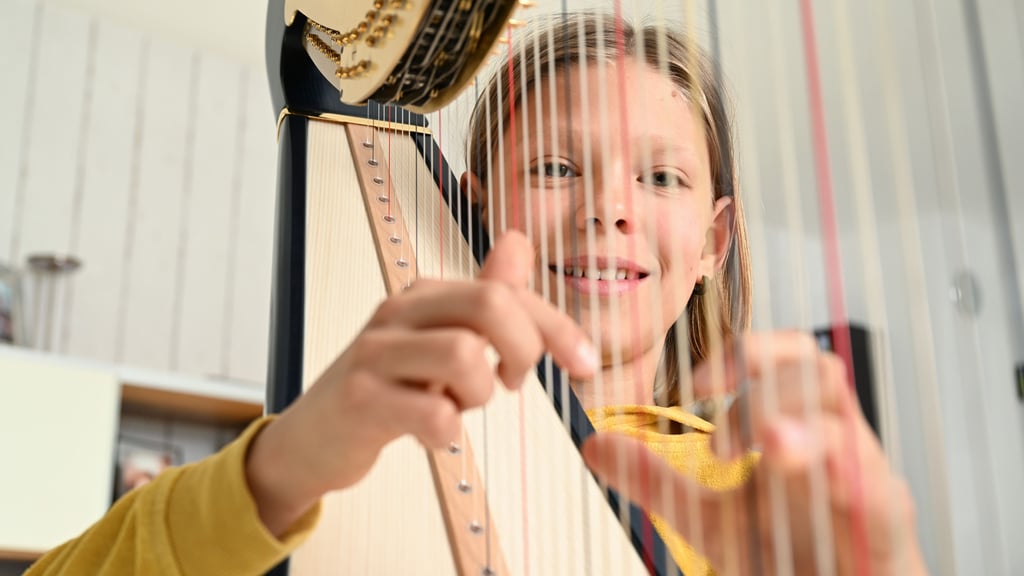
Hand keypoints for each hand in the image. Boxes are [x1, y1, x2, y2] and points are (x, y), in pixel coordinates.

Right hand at [246, 231, 597, 535]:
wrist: (312, 437)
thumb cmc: (384, 387)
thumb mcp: (436, 338)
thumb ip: (483, 296)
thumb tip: (519, 242)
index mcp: (424, 295)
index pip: (506, 290)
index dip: (556, 326)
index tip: (585, 363)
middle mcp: (398, 312)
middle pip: (491, 305)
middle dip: (523, 349)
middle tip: (510, 383)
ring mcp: (374, 353)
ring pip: (465, 357)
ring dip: (477, 395)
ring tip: (455, 405)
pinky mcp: (360, 399)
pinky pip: (434, 415)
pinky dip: (446, 434)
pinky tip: (429, 433)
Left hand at [583, 332, 927, 574]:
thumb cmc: (786, 554)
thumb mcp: (707, 515)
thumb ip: (655, 480)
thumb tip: (594, 444)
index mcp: (798, 424)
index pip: (786, 356)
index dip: (745, 351)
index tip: (691, 383)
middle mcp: (837, 442)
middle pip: (820, 372)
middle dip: (765, 393)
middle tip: (720, 444)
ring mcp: (866, 484)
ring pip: (851, 428)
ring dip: (805, 429)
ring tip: (771, 445)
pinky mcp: (886, 535)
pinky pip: (881, 498)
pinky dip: (851, 484)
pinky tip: (824, 483)